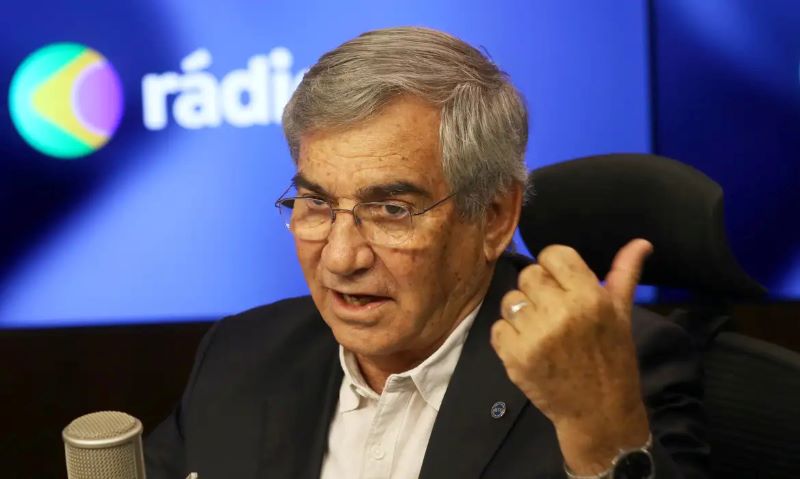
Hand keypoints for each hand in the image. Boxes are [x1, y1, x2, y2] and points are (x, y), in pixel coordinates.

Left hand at [490, 239, 652, 474]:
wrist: (598, 411)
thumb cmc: (611, 358)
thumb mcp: (622, 314)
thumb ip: (625, 274)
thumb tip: (641, 242)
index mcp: (589, 296)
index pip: (553, 254)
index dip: (554, 267)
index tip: (561, 284)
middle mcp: (560, 311)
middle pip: (528, 275)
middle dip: (538, 290)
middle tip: (553, 312)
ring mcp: (534, 334)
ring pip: (510, 300)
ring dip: (522, 313)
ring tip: (542, 331)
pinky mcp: (514, 355)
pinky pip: (498, 327)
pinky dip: (509, 337)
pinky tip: (530, 347)